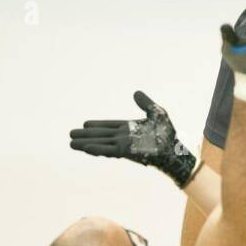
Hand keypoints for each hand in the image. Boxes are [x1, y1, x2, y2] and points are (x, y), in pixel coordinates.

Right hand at [69, 91, 200, 188]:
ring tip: (71, 144)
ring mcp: (124, 145)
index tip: (85, 124)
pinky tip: (86, 148)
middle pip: (101, 136)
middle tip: (71, 135)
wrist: (175, 150)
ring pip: (100, 144)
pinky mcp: (126, 152)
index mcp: (129, 130)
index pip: (109, 127)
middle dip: (86, 136)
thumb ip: (145, 103)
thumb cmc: (169, 135)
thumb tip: (135, 92)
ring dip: (86, 143)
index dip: (97, 126)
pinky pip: (108, 150)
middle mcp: (124, 138)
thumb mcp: (157, 113)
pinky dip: (97, 149)